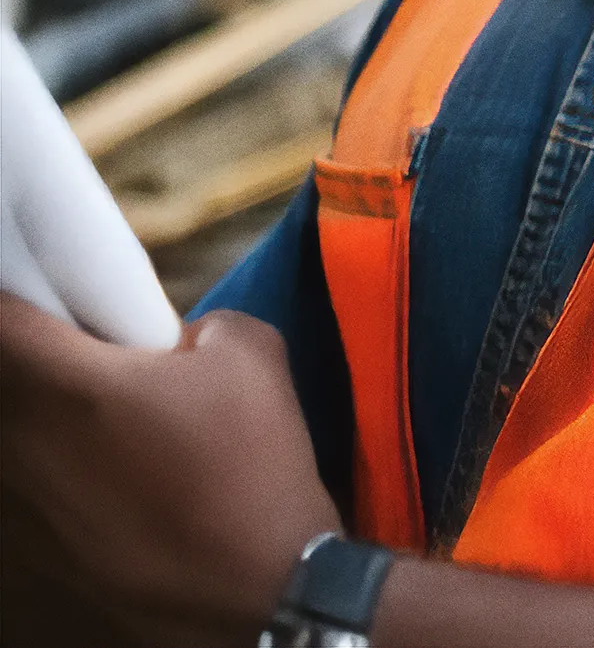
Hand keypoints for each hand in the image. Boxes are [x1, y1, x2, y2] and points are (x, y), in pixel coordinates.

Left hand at [0, 293, 338, 647]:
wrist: (263, 595)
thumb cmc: (253, 465)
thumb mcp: (249, 350)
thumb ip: (192, 323)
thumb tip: (165, 345)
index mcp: (64, 388)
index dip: (23, 301)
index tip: (54, 304)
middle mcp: (18, 454)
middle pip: (1, 391)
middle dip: (39, 374)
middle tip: (95, 379)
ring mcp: (12, 529)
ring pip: (12, 455)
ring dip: (46, 443)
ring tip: (110, 456)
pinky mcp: (22, 586)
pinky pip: (22, 523)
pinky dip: (55, 507)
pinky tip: (113, 514)